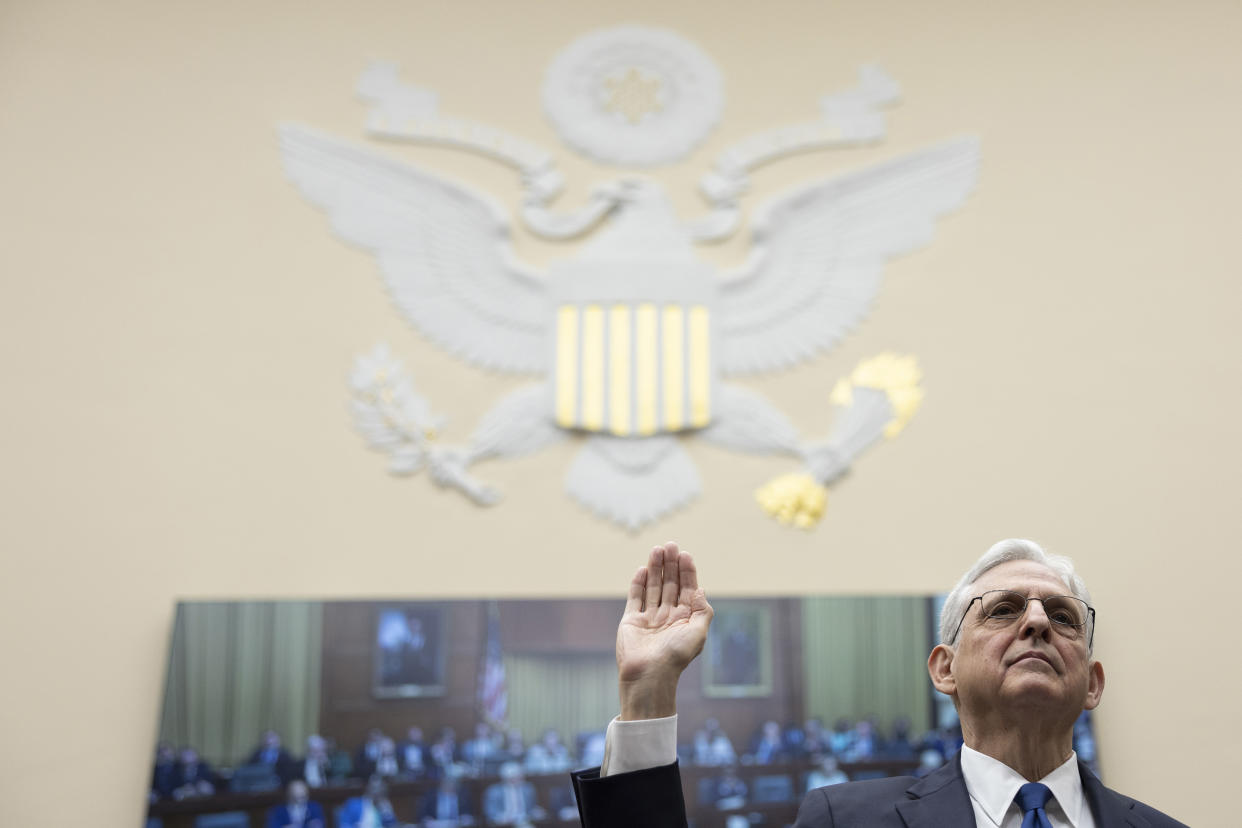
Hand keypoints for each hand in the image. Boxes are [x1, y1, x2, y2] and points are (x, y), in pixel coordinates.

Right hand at [615, 542, 712, 719]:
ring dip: (655, 568)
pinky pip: (635, 598)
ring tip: (656, 549)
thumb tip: (701, 589)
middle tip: (669, 545)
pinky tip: (642, 569)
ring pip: (653, 587)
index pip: (687, 589)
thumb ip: (703, 610)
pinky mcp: (631, 621)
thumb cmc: (676, 657)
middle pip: (670, 584)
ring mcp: (649, 618)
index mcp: (685, 619)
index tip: (685, 554)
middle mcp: (668, 616)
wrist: (649, 675)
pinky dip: (638, 583)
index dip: (687, 571)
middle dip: (670, 565)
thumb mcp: (698, 633)